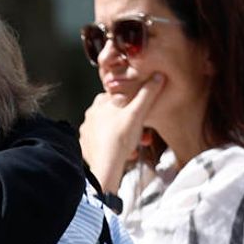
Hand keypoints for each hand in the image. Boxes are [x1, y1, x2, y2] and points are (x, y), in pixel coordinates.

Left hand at [79, 73, 164, 194]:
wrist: (106, 166)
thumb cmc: (120, 139)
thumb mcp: (138, 113)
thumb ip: (148, 93)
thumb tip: (156, 76)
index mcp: (99, 104)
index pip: (119, 96)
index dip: (134, 104)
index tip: (143, 112)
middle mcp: (90, 117)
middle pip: (117, 115)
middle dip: (133, 123)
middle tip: (143, 132)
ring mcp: (87, 133)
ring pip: (112, 130)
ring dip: (126, 136)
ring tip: (136, 144)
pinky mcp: (87, 147)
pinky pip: (105, 143)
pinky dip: (116, 146)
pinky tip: (126, 152)